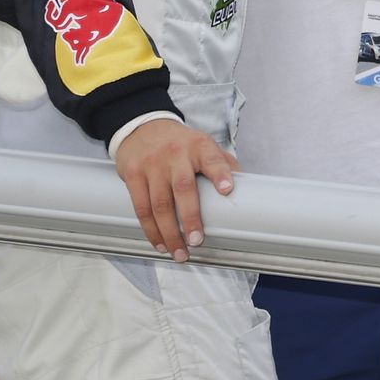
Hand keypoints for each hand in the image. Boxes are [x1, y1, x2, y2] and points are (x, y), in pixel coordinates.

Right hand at [113, 118, 239, 261]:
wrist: (142, 128)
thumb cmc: (180, 142)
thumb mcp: (204, 144)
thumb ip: (223, 163)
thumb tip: (246, 188)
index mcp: (199, 146)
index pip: (212, 159)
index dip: (220, 174)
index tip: (227, 189)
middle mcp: (176, 155)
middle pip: (183, 188)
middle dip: (190, 218)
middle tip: (197, 241)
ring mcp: (152, 165)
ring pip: (160, 203)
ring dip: (169, 232)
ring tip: (179, 252)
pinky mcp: (133, 174)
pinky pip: (141, 206)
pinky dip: (150, 228)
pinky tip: (159, 242)